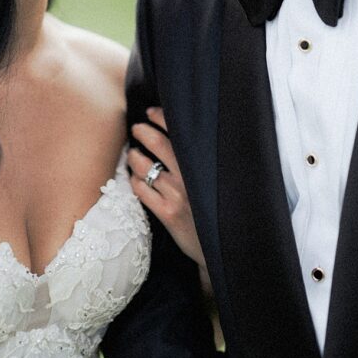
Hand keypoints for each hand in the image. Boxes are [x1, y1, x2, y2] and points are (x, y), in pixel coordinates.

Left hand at [128, 108, 207, 271]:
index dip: (162, 117)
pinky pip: (141, 190)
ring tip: (134, 154)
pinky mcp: (167, 213)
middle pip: (157, 143)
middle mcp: (190, 177)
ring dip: (134, 156)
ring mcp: (177, 195)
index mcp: (203, 164)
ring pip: (144, 166)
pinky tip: (137, 180)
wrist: (224, 245)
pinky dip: (135, 180)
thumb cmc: (219, 209)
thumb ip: (202, 160)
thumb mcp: (217, 180)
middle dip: (143, 131)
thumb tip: (186, 136)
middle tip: (137, 128)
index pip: (179, 131)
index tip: (151, 111)